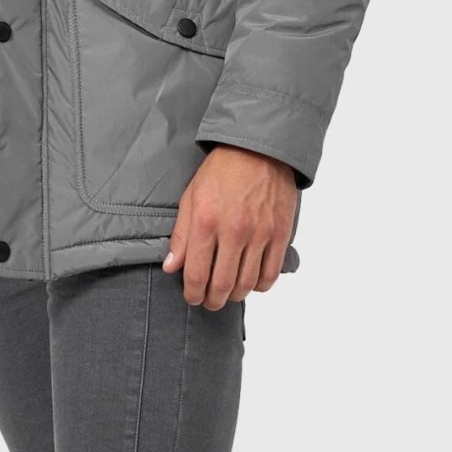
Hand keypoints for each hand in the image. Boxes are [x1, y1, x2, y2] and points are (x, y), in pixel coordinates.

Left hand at [163, 146, 298, 308]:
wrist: (258, 149)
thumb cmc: (221, 171)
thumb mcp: (191, 198)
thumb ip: (181, 235)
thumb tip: (172, 267)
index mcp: (207, 222)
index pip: (197, 274)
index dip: (193, 293)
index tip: (192, 297)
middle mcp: (234, 231)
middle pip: (223, 284)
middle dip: (213, 300)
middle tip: (209, 302)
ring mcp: (260, 234)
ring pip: (247, 283)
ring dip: (235, 295)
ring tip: (228, 294)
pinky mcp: (280, 233)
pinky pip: (271, 272)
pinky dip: (260, 285)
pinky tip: (252, 283)